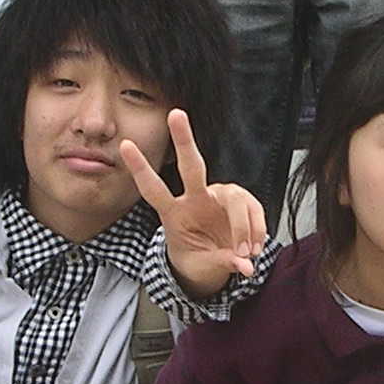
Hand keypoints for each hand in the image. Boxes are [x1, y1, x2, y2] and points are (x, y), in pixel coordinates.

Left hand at [121, 108, 266, 295]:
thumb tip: (244, 266)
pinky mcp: (242, 201)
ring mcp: (219, 196)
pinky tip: (256, 247)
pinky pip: (254, 210)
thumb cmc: (199, 262)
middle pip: (190, 166)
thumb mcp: (203, 269)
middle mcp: (196, 198)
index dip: (140, 168)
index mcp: (175, 214)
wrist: (216, 264)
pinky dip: (257, 231)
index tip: (125, 144)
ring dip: (243, 228)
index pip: (154, 189)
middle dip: (183, 139)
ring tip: (247, 254)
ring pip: (236, 200)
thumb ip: (221, 264)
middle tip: (176, 114)